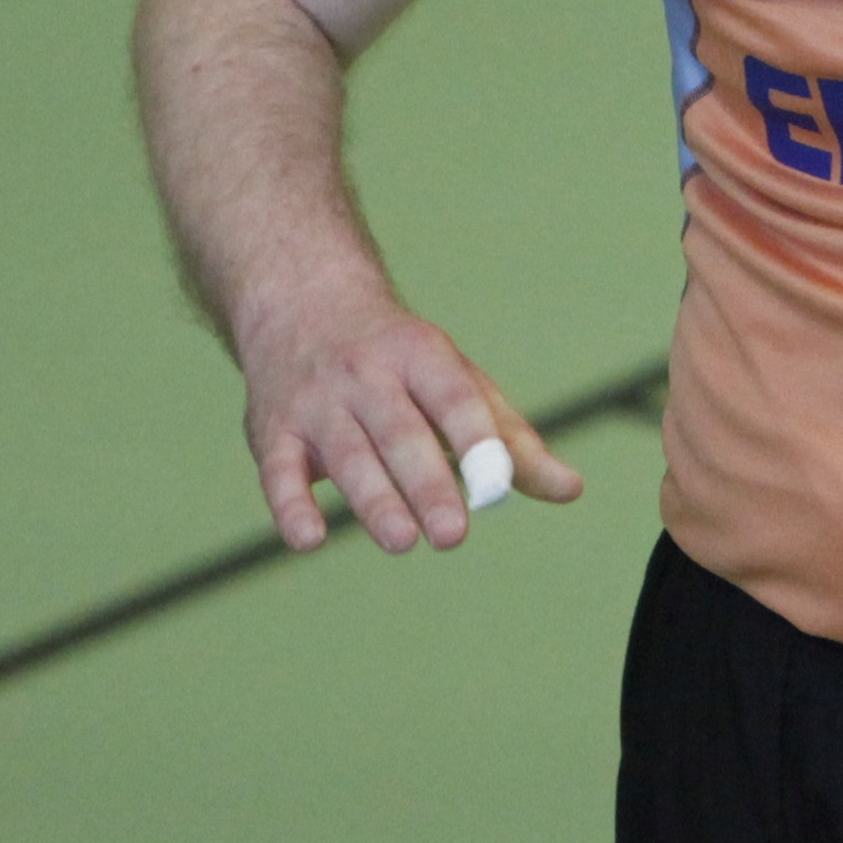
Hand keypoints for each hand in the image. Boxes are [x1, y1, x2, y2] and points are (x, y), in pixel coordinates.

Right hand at [233, 283, 582, 554]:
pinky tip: (310, 539)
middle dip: (427, 484)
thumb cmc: (400, 360)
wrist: (300, 301)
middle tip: (452, 536)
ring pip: (347, 454)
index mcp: (421, 355)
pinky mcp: (272, 431)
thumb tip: (570, 489)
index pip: (453, 397)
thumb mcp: (458, 381)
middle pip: (400, 432)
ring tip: (404, 541)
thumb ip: (509, 441)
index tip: (497, 485)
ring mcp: (317, 402)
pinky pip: (278, 471)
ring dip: (373, 500)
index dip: (475, 438)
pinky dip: (290, 505)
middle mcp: (366, 374)